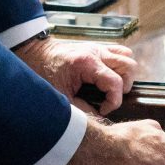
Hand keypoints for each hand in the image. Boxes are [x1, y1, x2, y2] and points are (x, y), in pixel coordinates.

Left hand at [15, 35, 135, 114]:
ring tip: (111, 89)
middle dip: (123, 87)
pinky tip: (109, 78)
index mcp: (86, 64)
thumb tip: (100, 117)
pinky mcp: (98, 47)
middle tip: (108, 99)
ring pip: (127, 58)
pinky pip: (120, 52)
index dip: (114, 101)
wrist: (36, 55)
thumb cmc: (45, 75)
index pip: (115, 83)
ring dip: (125, 75)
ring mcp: (98, 47)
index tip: (103, 110)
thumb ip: (82, 110)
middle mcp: (96, 52)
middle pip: (128, 67)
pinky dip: (120, 66)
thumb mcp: (61, 99)